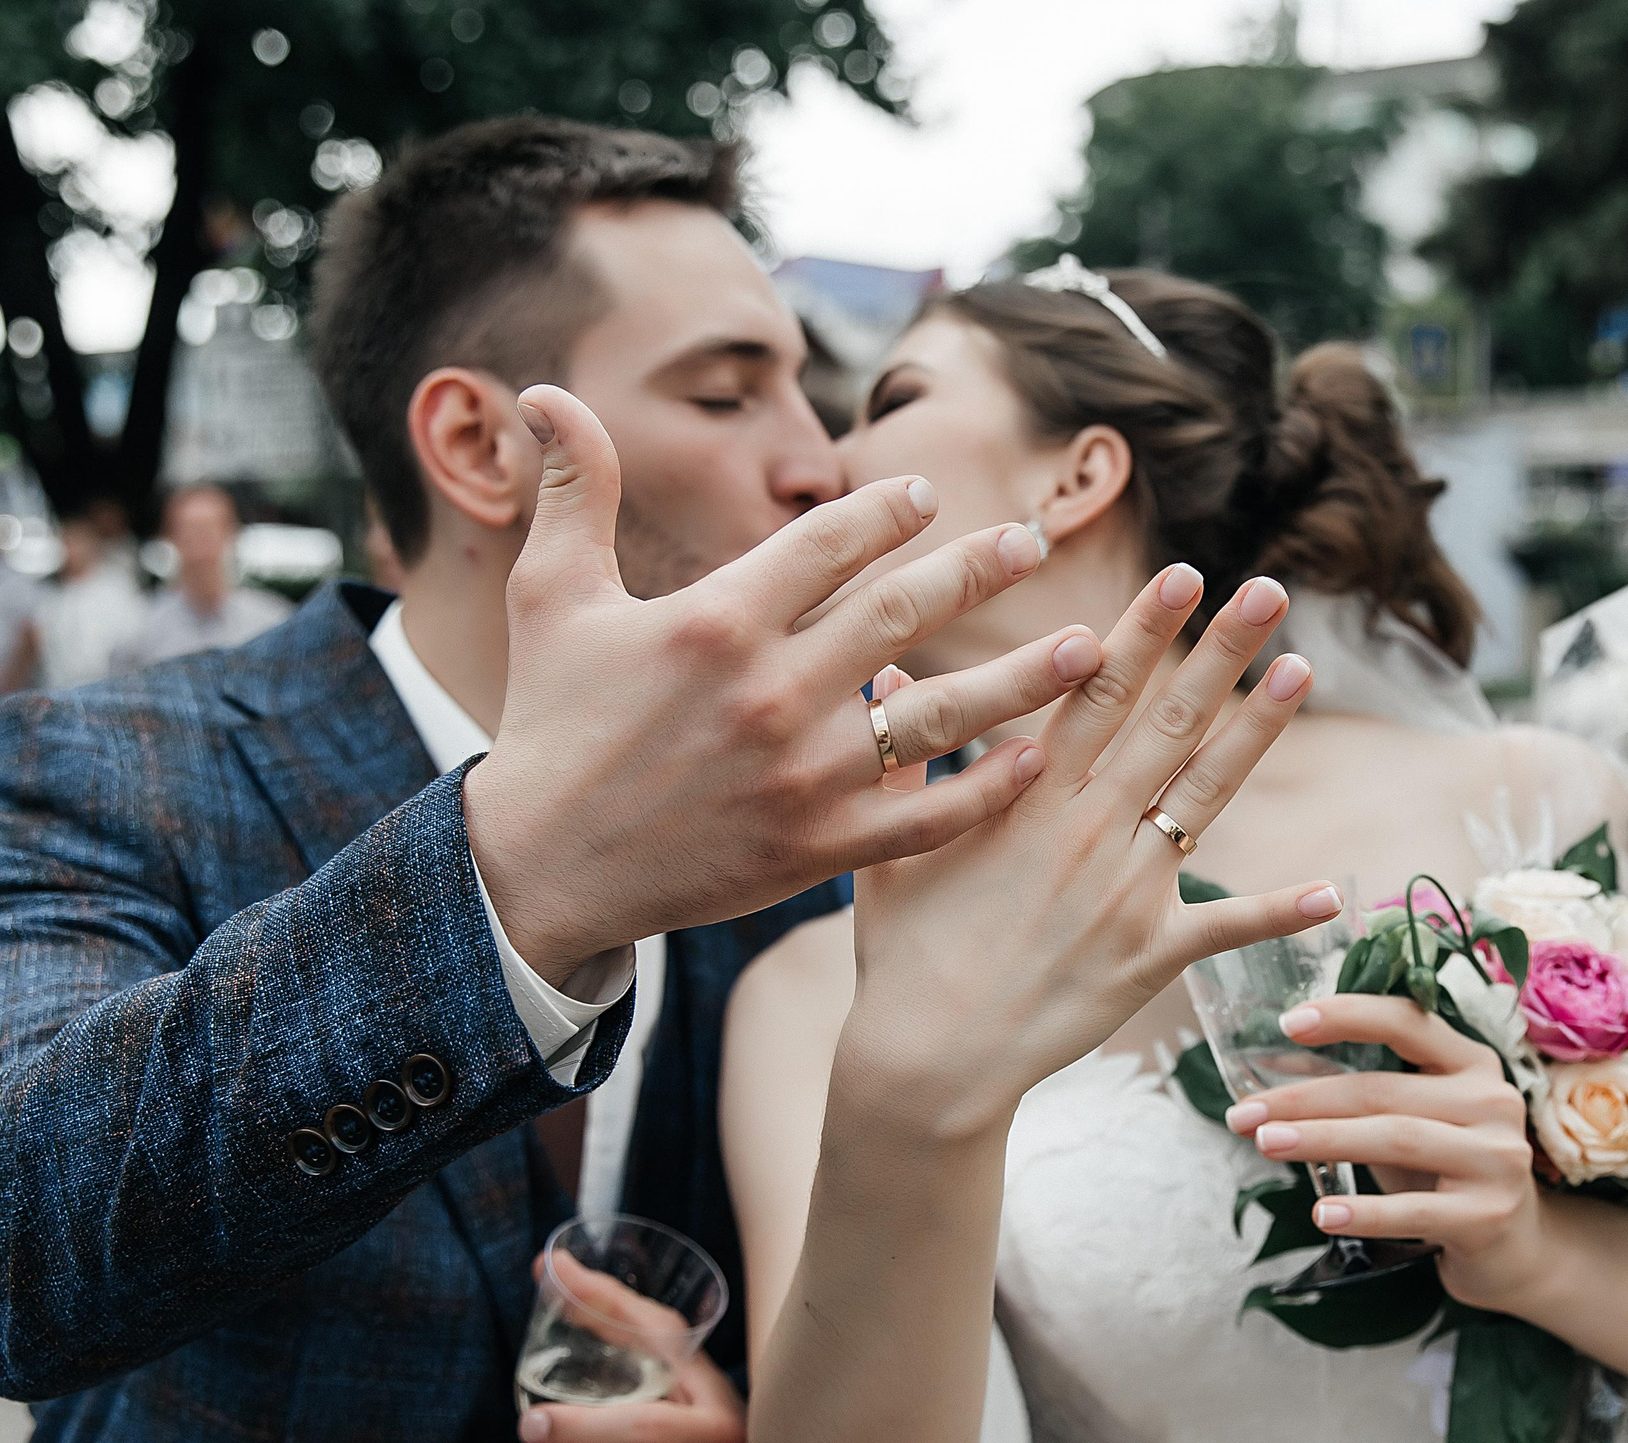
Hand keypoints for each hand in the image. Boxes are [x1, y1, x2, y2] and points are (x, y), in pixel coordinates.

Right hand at [467, 384, 1104, 985]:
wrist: (542, 866)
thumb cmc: (551, 723)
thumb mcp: (552, 597)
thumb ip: (573, 491)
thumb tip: (546, 392)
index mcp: (713, 621)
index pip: (827, 544)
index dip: (885, 510)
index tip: (927, 494)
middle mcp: (768, 693)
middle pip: (902, 614)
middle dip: (978, 572)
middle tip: (1034, 541)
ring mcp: (801, 777)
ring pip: (937, 715)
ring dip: (1021, 678)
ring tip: (1085, 645)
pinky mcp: (817, 849)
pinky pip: (924, 816)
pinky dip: (986, 788)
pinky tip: (1038, 756)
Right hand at [844, 566, 1340, 1135]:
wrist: (926, 1060)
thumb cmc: (904, 954)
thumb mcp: (889, 846)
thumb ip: (904, 756)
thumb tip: (885, 669)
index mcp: (1026, 797)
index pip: (1094, 691)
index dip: (1143, 630)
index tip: (1182, 574)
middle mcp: (1085, 830)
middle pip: (1167, 722)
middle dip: (1220, 650)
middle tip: (1269, 589)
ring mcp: (1125, 892)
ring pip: (1205, 795)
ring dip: (1259, 730)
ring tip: (1303, 669)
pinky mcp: (1149, 957)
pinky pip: (1226, 927)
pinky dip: (1281, 912)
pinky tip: (1334, 892)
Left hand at [1226, 995, 1552, 1314]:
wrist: (1512, 1248)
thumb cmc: (1445, 1173)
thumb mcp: (1410, 1122)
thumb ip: (1362, 1096)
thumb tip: (1269, 1082)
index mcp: (1472, 1063)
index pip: (1407, 1023)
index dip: (1348, 1016)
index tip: (1288, 1021)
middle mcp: (1493, 1100)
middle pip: (1384, 1090)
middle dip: (1306, 1099)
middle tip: (1245, 1114)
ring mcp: (1497, 1157)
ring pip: (1397, 1138)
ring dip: (1323, 1140)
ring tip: (1266, 1145)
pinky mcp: (1489, 1214)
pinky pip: (1415, 1210)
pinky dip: (1363, 1211)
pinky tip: (1321, 1213)